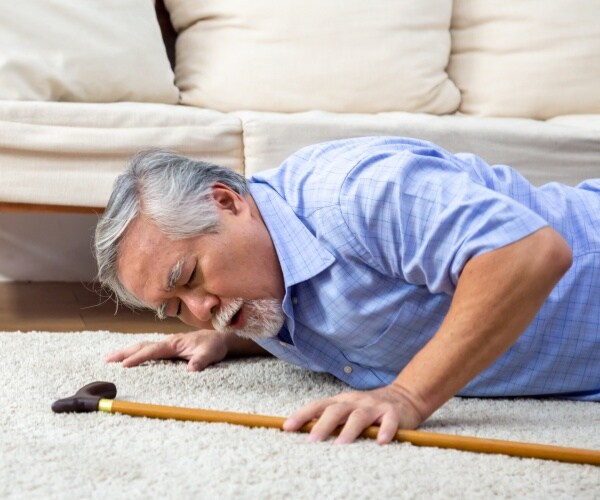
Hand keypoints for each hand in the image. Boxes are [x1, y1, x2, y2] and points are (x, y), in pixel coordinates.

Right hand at [105, 330, 228, 371]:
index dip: (138, 358)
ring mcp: (167, 344)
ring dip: (127, 351)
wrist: (220, 339)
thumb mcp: (211, 354)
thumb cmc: (214, 346)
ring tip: (110, 358)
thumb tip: (192, 369)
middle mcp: (168, 342)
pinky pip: (148, 349)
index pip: (153, 351)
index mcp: (174, 343)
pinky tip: (129, 358)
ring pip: (143, 346)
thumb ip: (201, 360)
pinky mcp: (168, 348)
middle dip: (124, 352)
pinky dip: (136, 352)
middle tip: (107, 360)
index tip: (124, 365)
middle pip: (142, 346)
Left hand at [283, 384, 423, 444]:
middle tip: (311, 441)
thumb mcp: (348, 409)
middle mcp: (355, 402)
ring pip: (359, 416)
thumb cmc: (369, 408)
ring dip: (349, 430)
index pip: (318, 405)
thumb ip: (331, 418)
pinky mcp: (393, 413)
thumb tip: (304, 432)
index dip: (302, 415)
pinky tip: (381, 442)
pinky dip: (385, 431)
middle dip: (322, 425)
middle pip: (336, 410)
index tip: (287, 427)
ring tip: (340, 445)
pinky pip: (389, 421)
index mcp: (342, 401)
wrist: (404, 396)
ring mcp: (374, 407)